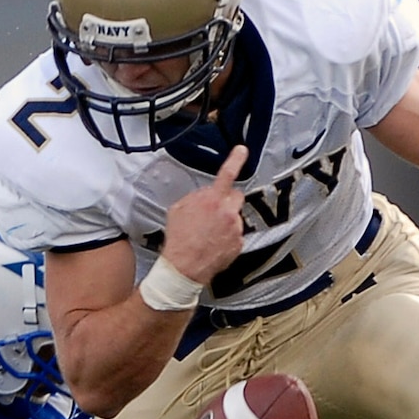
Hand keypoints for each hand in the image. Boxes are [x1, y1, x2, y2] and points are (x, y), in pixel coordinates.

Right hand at [161, 144, 247, 283]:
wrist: (183, 268)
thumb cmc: (178, 241)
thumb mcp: (177, 211)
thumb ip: (195, 198)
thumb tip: (204, 195)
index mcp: (211, 200)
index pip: (227, 174)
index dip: (235, 160)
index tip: (241, 150)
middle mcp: (227, 212)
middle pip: (236, 196)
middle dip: (227, 200)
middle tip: (215, 211)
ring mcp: (235, 228)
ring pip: (235, 217)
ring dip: (226, 221)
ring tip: (209, 234)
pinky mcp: (239, 243)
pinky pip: (236, 235)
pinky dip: (227, 238)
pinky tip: (213, 244)